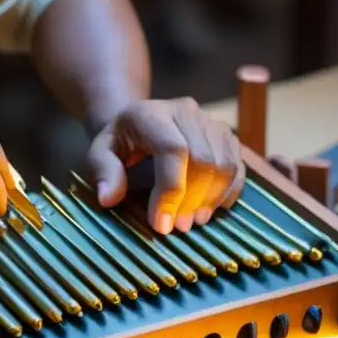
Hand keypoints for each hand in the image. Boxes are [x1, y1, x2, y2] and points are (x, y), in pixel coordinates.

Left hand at [87, 98, 243, 234]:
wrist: (139, 123)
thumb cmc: (119, 143)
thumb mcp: (99, 153)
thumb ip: (103, 171)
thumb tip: (108, 198)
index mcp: (151, 113)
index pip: (173, 149)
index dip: (171, 190)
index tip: (162, 224)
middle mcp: (185, 110)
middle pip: (203, 160)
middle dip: (191, 200)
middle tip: (177, 226)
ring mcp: (209, 121)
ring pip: (225, 164)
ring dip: (211, 200)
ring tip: (192, 221)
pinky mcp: (225, 135)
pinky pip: (238, 166)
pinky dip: (228, 193)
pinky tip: (211, 209)